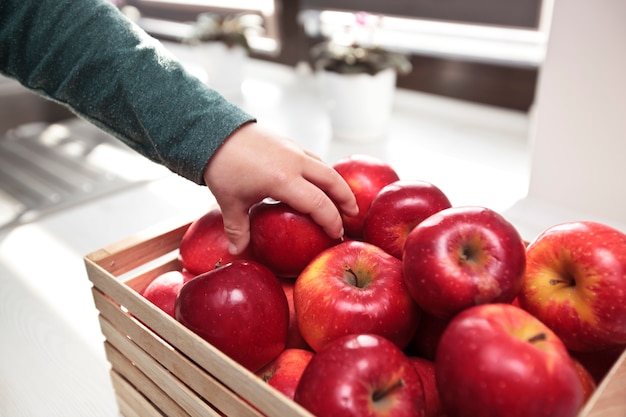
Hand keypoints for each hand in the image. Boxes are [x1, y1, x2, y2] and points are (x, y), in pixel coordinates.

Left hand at [203, 122, 358, 254]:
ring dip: (336, 183)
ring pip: (324, 167)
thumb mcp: (230, 202)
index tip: (336, 234)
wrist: (213, 132)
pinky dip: (321, 171)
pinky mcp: (288, 143)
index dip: (331, 220)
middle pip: (332, 181)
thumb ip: (238, 229)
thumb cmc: (222, 168)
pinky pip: (313, 158)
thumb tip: (238, 252)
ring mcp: (293, 150)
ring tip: (341, 198)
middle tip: (353, 214)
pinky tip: (317, 180)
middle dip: (346, 199)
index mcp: (283, 181)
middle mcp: (294, 163)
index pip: (318, 203)